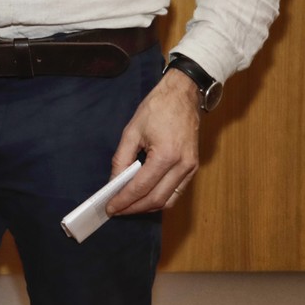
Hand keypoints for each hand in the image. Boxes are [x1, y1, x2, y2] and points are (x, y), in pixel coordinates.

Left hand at [107, 69, 199, 214]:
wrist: (183, 94)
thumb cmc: (157, 108)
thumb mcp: (132, 131)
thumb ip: (121, 159)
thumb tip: (114, 182)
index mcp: (166, 155)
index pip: (141, 187)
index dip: (124, 200)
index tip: (110, 208)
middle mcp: (182, 166)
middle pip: (156, 199)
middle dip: (134, 208)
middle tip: (116, 210)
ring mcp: (191, 168)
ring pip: (168, 200)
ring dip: (147, 207)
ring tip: (128, 206)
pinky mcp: (194, 167)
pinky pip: (177, 192)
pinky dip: (160, 199)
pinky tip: (145, 197)